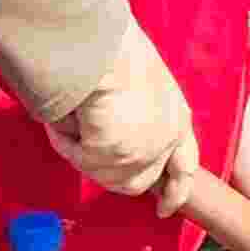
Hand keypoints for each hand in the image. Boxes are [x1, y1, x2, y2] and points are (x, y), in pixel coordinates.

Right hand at [50, 23, 194, 199]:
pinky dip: (64, 139)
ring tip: (73, 114)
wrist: (101, 42)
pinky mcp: (116, 156)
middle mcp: (168, 139)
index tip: (165, 208)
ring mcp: (144, 152)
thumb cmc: (114, 47)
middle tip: (83, 144)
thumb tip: (110, 121)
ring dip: (81, 150)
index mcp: (179, 118)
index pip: (185, 166)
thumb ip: (136, 107)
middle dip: (108, 170)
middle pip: (138, 182)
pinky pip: (78, 158)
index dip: (175, 190)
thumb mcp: (139, 80)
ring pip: (104, 175)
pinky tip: (64, 115)